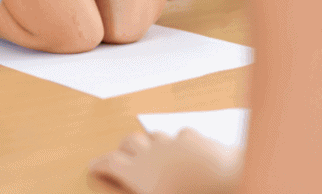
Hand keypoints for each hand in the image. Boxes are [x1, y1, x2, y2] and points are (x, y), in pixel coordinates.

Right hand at [89, 128, 240, 193]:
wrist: (227, 183)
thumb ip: (143, 192)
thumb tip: (140, 189)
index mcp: (138, 173)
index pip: (111, 163)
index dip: (101, 164)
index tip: (94, 165)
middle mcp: (152, 152)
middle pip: (129, 141)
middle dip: (122, 148)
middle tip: (121, 156)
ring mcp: (174, 142)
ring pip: (153, 135)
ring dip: (148, 142)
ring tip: (150, 152)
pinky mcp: (195, 139)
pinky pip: (181, 135)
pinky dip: (178, 142)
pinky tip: (184, 150)